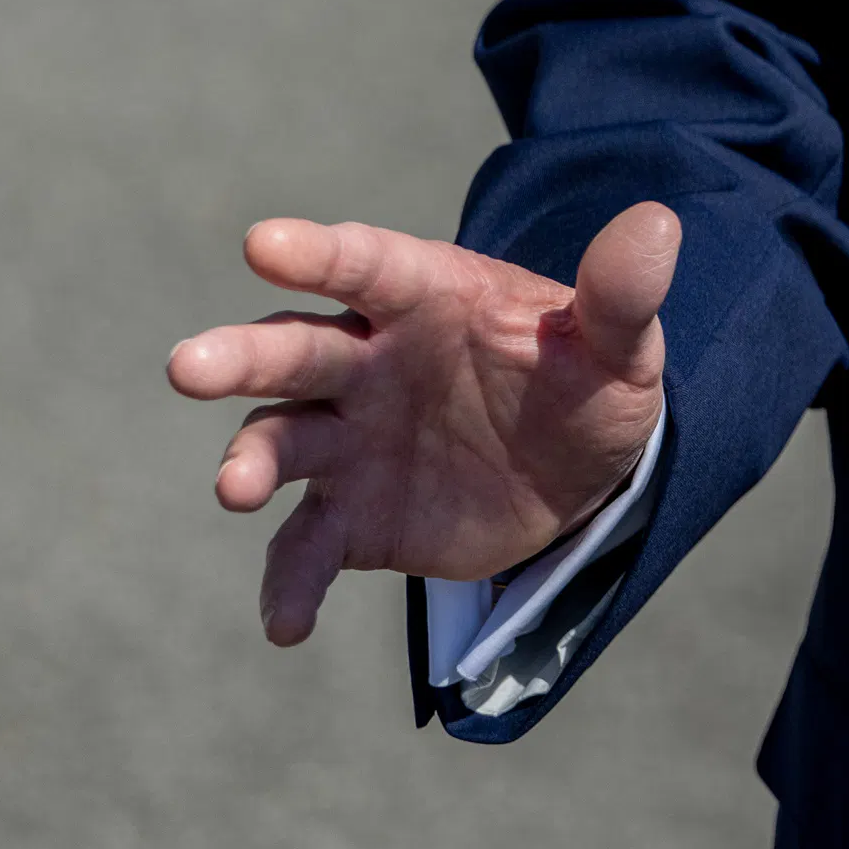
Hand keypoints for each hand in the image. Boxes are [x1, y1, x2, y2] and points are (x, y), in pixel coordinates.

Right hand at [167, 202, 676, 644]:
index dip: (318, 253)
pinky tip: (285, 626)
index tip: (261, 242)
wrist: (581, 471)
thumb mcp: (620, 345)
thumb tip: (661, 222)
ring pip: (281, 441)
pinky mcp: (352, 515)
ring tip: (234, 488)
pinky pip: (305, 549)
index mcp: (426, 297)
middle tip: (187, 367)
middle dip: (239, 357)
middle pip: (294, 350)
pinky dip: (287, 584)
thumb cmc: (588, 382)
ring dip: (250, 462)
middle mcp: (369, 361)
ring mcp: (352, 439)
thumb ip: (623, 294)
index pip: (366, 264)